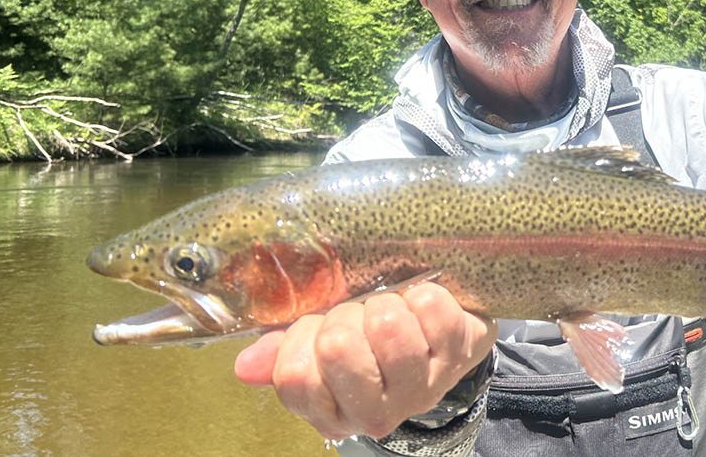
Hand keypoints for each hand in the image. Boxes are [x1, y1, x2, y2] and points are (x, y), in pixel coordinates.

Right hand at [234, 282, 497, 439]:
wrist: (442, 338)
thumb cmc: (371, 341)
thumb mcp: (320, 347)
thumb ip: (282, 354)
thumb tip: (245, 365)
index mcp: (333, 412)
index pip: (296, 376)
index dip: (303, 337)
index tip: (321, 328)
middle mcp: (377, 412)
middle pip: (338, 347)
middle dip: (344, 316)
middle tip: (359, 318)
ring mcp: (423, 386)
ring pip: (385, 325)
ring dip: (385, 304)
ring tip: (392, 311)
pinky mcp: (460, 354)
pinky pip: (429, 306)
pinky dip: (422, 293)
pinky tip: (421, 305)